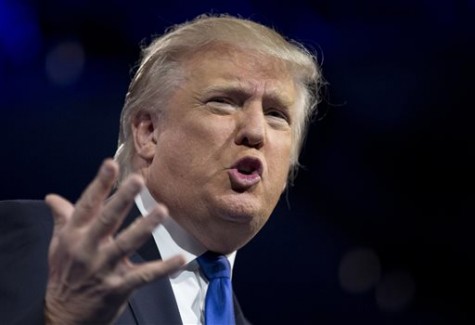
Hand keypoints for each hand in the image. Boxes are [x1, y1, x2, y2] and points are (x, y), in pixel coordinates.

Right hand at [44, 159, 184, 323]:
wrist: (65, 317)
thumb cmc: (64, 276)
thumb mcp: (57, 246)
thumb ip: (62, 219)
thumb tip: (52, 197)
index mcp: (74, 235)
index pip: (87, 205)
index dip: (99, 184)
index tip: (111, 164)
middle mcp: (88, 248)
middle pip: (107, 219)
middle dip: (122, 199)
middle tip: (139, 180)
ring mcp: (104, 268)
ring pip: (127, 243)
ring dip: (145, 226)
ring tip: (161, 210)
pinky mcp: (119, 286)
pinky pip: (145, 275)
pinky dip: (163, 268)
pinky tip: (180, 259)